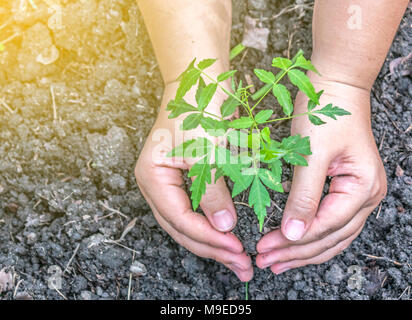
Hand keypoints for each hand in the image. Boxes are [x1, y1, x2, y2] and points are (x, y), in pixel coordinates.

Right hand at [135, 82, 252, 280]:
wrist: (200, 81)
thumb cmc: (199, 108)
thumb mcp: (206, 150)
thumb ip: (212, 190)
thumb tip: (224, 226)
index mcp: (152, 177)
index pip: (179, 218)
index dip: (209, 237)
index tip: (237, 250)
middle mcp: (156, 184)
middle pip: (181, 227)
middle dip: (212, 248)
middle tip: (241, 267)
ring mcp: (168, 183)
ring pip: (188, 223)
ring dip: (213, 242)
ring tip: (237, 259)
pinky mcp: (184, 180)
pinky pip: (195, 211)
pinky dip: (212, 225)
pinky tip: (228, 236)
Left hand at [256, 80, 386, 273]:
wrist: (334, 86)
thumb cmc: (324, 113)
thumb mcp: (312, 154)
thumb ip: (304, 196)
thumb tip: (293, 235)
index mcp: (362, 187)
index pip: (326, 227)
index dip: (295, 242)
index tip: (265, 249)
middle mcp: (365, 195)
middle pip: (330, 237)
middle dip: (297, 253)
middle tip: (266, 262)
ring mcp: (356, 194)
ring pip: (331, 235)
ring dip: (303, 250)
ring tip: (276, 262)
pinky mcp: (342, 188)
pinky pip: (328, 222)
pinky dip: (309, 235)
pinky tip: (292, 244)